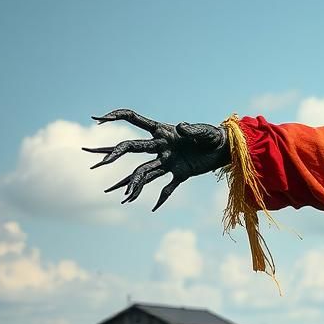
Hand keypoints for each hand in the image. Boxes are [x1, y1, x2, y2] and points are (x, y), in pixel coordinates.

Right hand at [83, 109, 230, 210]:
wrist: (227, 148)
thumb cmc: (214, 135)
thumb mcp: (205, 131)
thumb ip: (192, 129)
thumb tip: (180, 128)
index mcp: (162, 131)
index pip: (133, 119)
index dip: (115, 116)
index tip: (97, 119)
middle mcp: (161, 147)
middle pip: (131, 149)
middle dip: (113, 154)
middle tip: (100, 163)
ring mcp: (169, 161)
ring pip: (145, 173)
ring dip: (134, 184)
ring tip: (125, 197)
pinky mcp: (181, 174)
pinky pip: (169, 188)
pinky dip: (162, 198)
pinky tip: (152, 208)